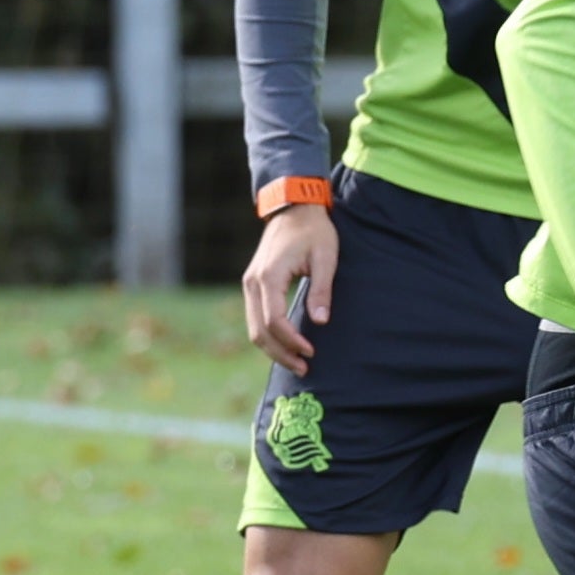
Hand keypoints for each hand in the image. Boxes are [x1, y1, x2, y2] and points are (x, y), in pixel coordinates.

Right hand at [239, 203, 339, 375]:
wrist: (294, 207)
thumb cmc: (314, 230)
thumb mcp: (325, 257)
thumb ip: (322, 291)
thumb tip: (320, 322)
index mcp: (269, 276)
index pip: (274, 320)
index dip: (292, 341)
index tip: (311, 351)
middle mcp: (253, 282)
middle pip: (259, 331)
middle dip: (281, 353)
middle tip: (304, 367)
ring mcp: (249, 284)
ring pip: (253, 328)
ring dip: (273, 349)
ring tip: (297, 362)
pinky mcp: (253, 285)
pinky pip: (255, 318)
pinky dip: (268, 336)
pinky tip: (287, 345)